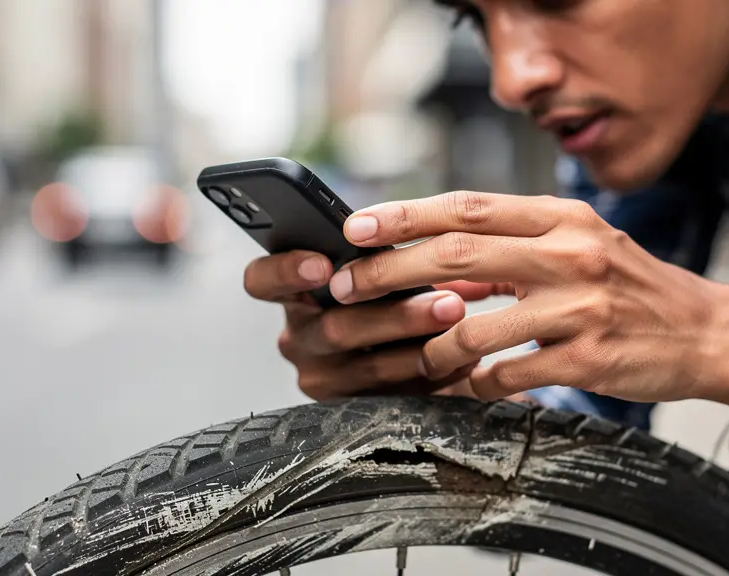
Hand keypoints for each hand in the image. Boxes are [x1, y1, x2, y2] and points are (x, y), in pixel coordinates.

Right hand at [243, 250, 512, 399]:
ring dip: (421, 345)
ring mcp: (323, 377)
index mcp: (292, 293)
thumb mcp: (377, 265)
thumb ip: (380, 253)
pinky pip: (396, 395)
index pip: (261, 281)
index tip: (323, 264)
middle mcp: (299, 337)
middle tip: (447, 300)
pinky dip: (436, 373)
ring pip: (369, 366)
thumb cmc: (390, 289)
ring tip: (462, 324)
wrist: (416, 349)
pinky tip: (466, 356)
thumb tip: (418, 231)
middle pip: (335, 328)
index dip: (286, 271)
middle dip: (395, 314)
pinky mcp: (355, 409)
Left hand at [329, 191, 719, 401]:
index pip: (467, 206)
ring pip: (475, 325)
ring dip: (432, 346)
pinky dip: (477, 383)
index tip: (356, 227)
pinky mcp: (588, 357)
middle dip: (390, 271)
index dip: (404, 215)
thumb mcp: (579, 248)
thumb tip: (439, 264)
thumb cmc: (633, 289)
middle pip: (457, 253)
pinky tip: (471, 385)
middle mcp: (570, 252)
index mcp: (562, 218)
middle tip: (348, 288)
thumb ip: (512, 250)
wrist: (708, 332)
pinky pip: (508, 374)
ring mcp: (580, 306)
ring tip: (419, 358)